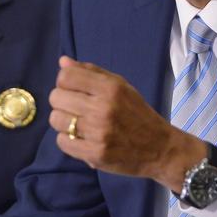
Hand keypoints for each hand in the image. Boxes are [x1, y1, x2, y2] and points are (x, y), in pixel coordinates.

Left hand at [49, 56, 206, 191]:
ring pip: (56, 120)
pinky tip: (81, 139)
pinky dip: (68, 140)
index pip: (65, 77)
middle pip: (56, 97)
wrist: (160, 148)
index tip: (74, 90)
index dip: (64, 82)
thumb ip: (91, 72)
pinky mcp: (96, 154)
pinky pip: (62, 142)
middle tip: (76, 109)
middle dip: (62, 102)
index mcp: (110, 88)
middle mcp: (103, 108)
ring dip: (63, 122)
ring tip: (78, 124)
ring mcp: (99, 132)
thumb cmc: (137, 113)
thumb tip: (62, 62)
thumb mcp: (120, 86)